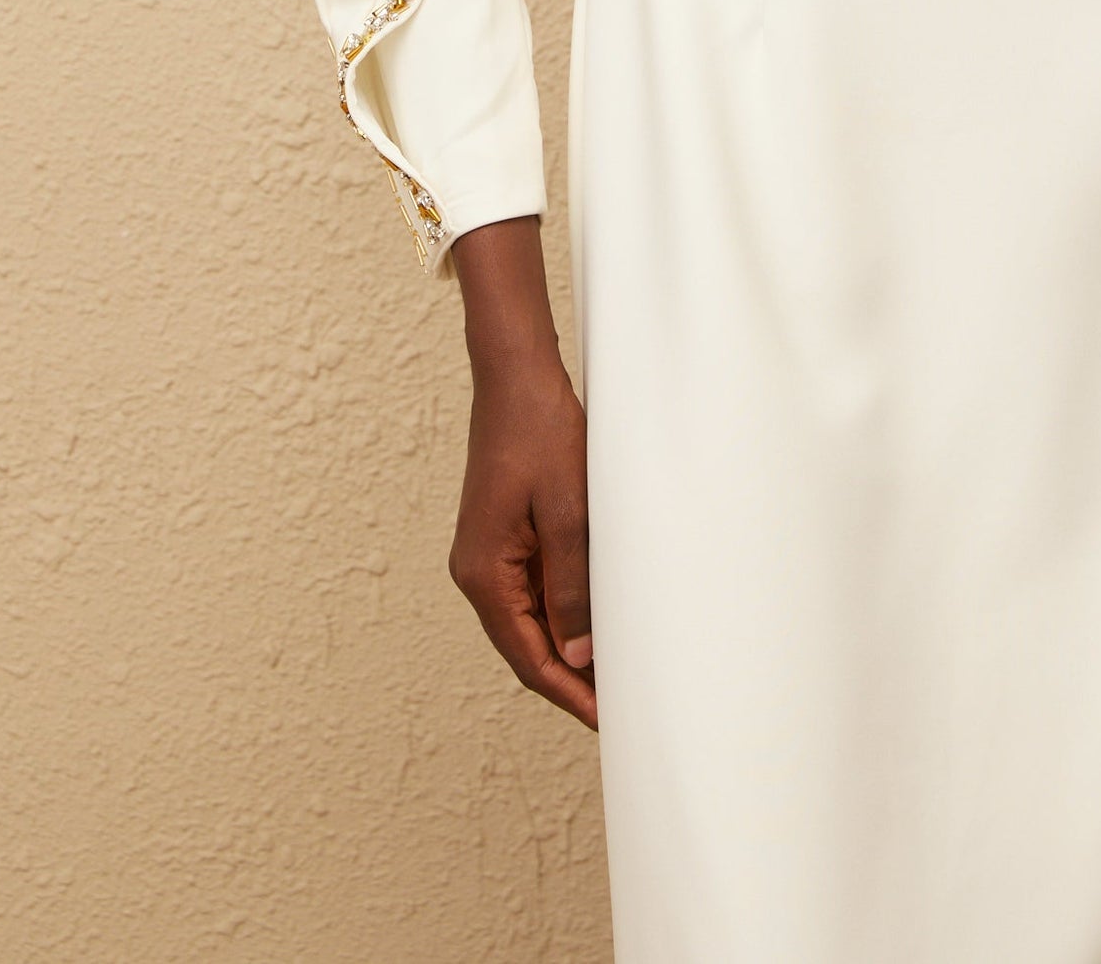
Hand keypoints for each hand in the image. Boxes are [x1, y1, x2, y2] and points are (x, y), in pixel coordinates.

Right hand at [447, 217, 596, 729]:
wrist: (518, 376)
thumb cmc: (541, 433)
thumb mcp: (567, 511)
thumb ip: (571, 585)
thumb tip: (576, 657)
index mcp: (483, 573)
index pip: (529, 657)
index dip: (570, 695)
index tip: (610, 723)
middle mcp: (477, 572)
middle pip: (527, 647)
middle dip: (573, 681)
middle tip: (623, 709)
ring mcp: (489, 555)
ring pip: (532, 621)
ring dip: (571, 647)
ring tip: (619, 672)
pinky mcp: (505, 538)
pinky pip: (535, 591)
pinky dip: (566, 611)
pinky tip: (599, 621)